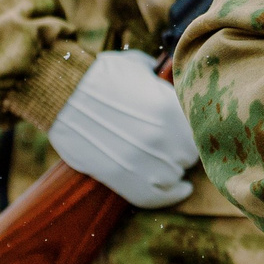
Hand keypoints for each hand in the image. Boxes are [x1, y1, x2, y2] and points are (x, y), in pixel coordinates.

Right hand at [47, 49, 198, 208]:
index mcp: (169, 107)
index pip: (200, 129)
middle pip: (190, 155)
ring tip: (169, 163)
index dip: (194, 130)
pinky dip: (169, 196)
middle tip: (174, 145)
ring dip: (174, 170)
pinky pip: (155, 197)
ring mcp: (142, 160)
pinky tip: (180, 190)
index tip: (188, 131)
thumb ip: (162, 77)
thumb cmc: (100, 75)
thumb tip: (171, 75)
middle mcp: (161, 137)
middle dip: (184, 150)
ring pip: (175, 176)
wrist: (62, 93)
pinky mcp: (121, 178)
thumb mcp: (140, 66)